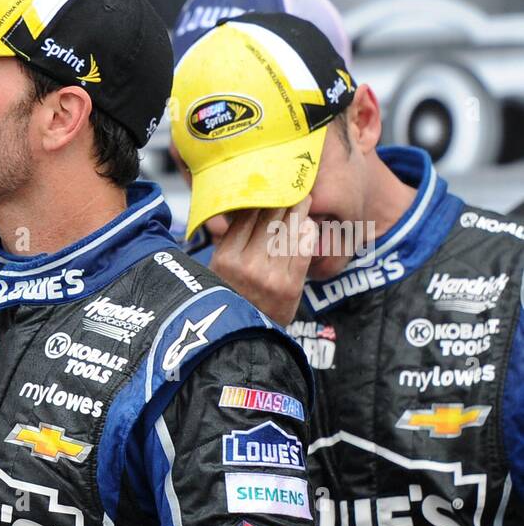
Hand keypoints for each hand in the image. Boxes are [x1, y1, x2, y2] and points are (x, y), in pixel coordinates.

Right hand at [209, 197, 315, 326]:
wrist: (243, 341)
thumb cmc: (232, 299)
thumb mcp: (219, 270)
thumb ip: (233, 242)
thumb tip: (252, 205)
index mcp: (224, 259)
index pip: (247, 216)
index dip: (262, 197)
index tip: (272, 184)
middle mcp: (245, 265)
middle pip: (270, 218)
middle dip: (284, 199)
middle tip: (295, 185)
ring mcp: (269, 276)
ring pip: (289, 231)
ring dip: (299, 212)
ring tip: (304, 200)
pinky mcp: (289, 287)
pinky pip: (302, 250)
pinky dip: (306, 234)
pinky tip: (307, 226)